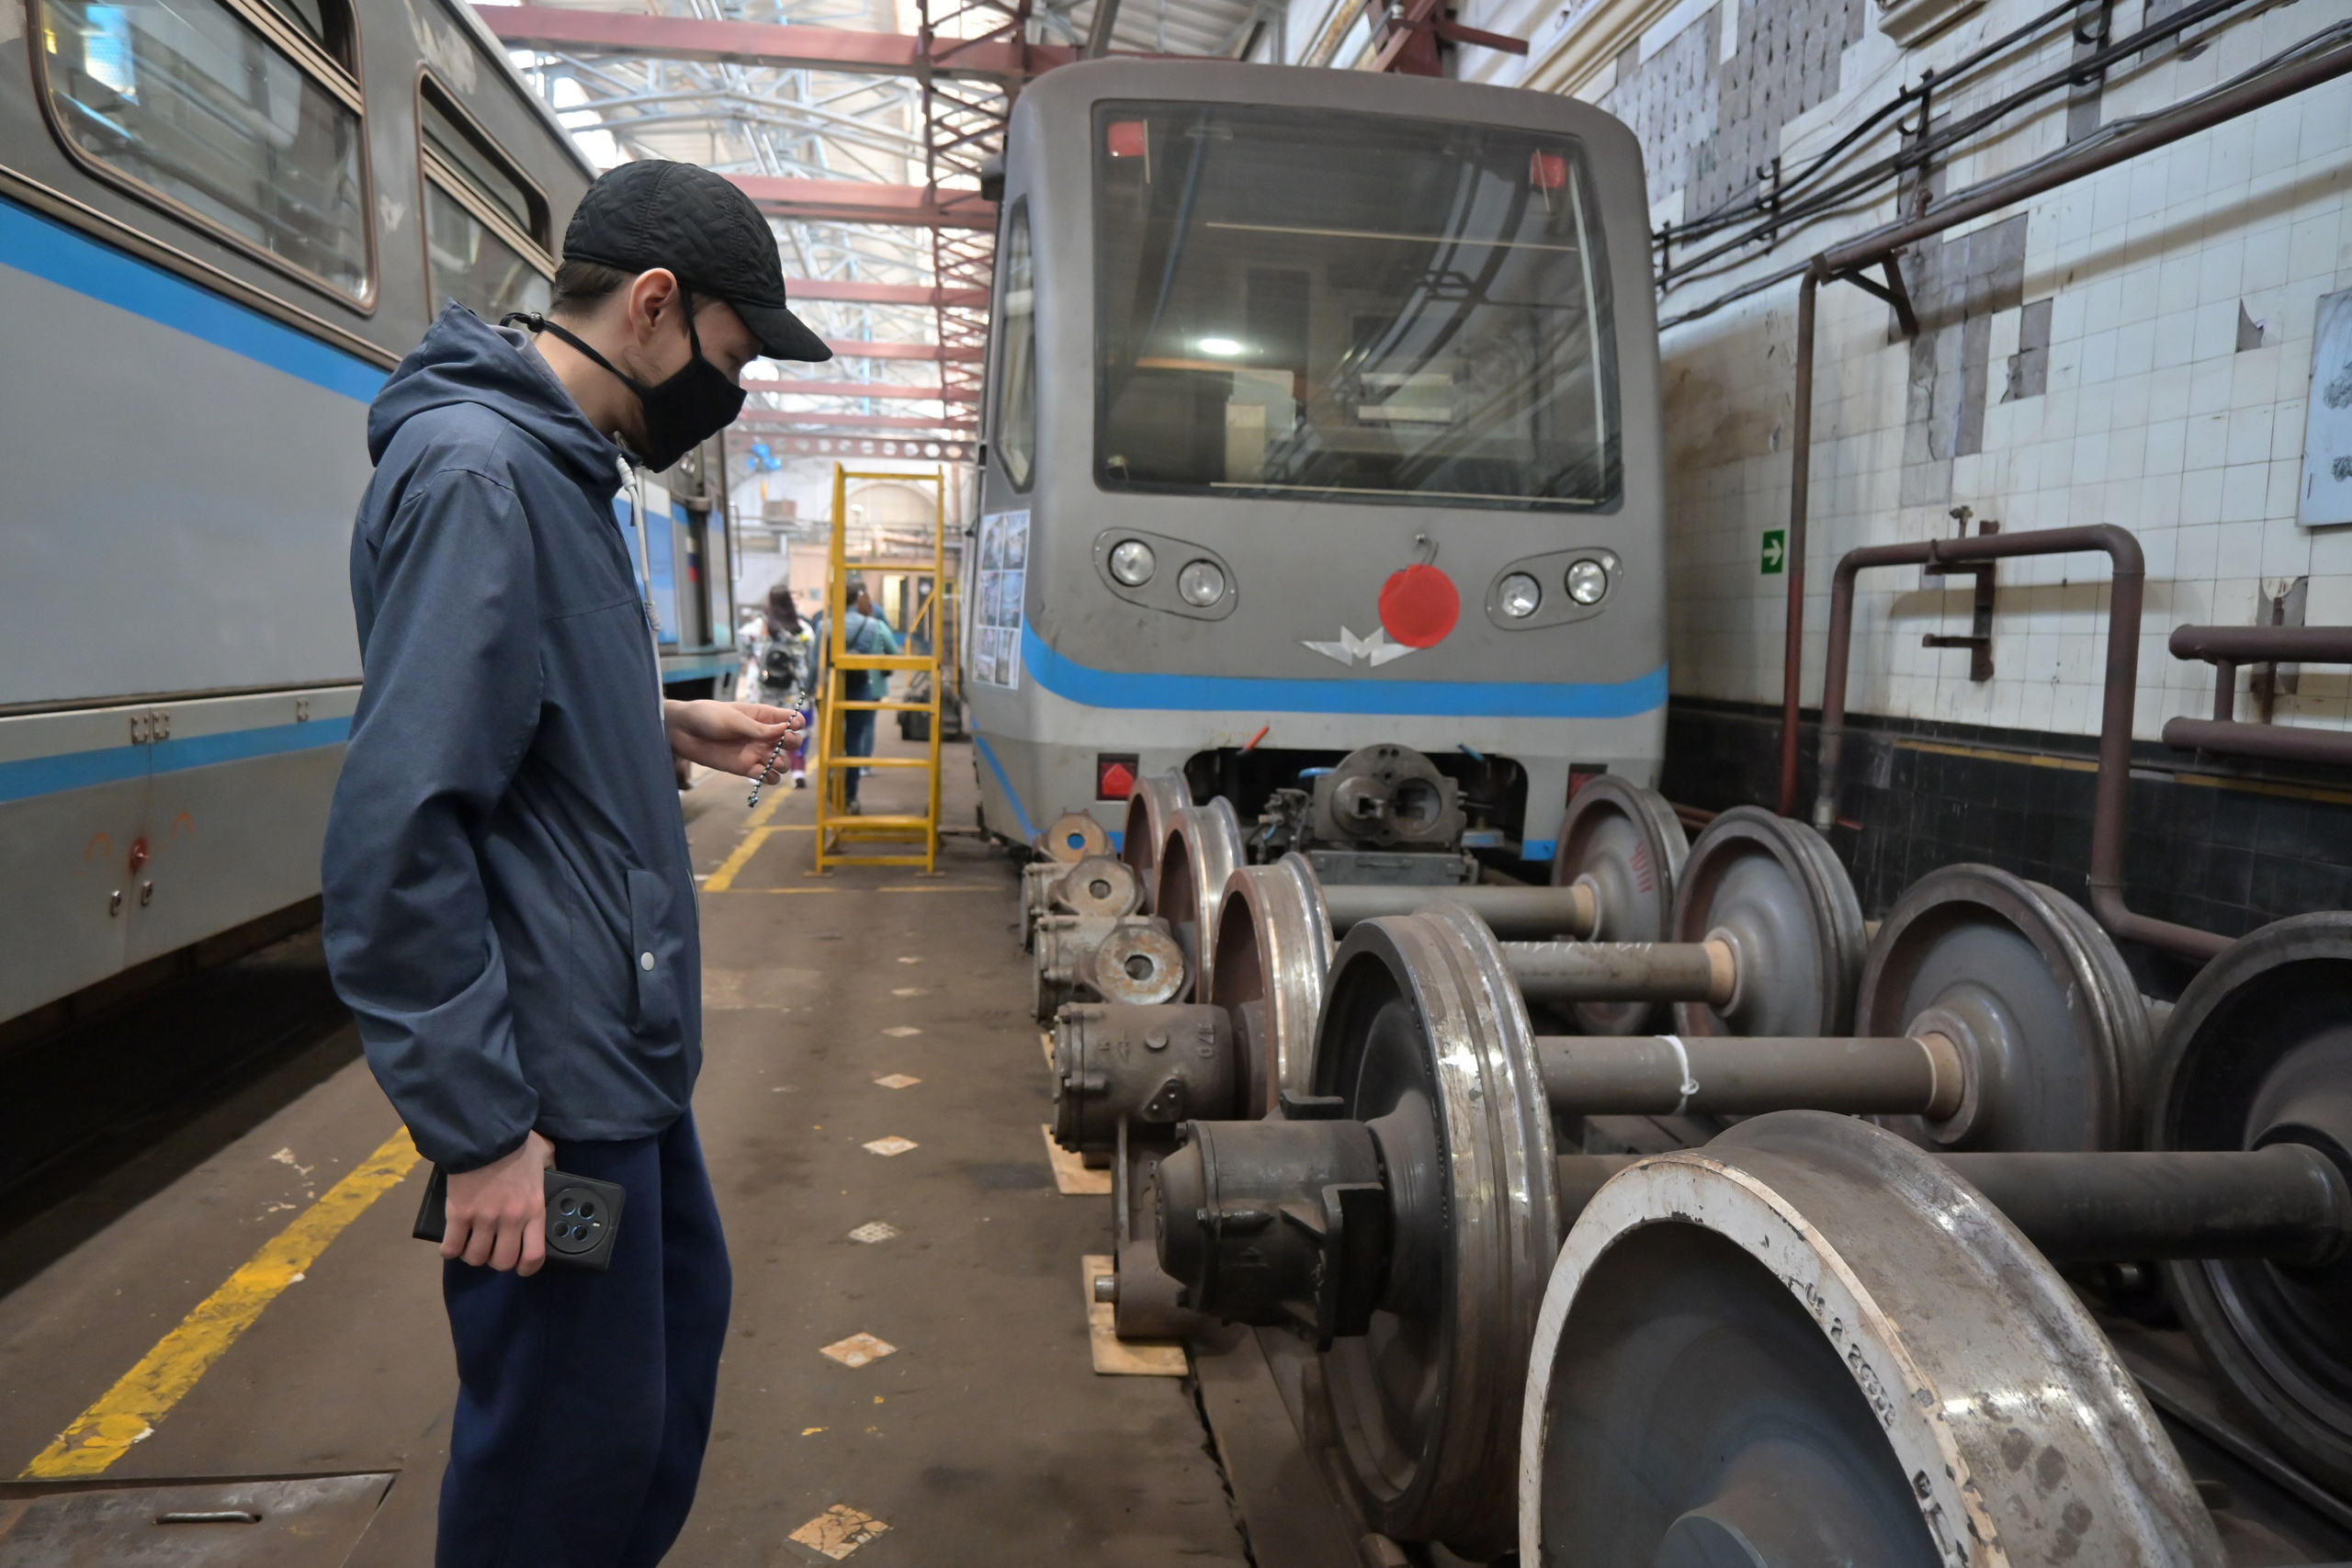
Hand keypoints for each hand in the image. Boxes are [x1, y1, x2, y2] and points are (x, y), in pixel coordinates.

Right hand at [444, 1130, 555, 1274]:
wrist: (484, 1133)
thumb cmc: (516, 1142)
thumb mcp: (544, 1154)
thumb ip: (551, 1169)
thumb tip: (553, 1174)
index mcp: (533, 1209)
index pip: (535, 1255)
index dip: (526, 1268)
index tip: (520, 1267)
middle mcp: (510, 1220)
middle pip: (503, 1261)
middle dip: (497, 1261)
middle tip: (492, 1250)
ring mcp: (483, 1218)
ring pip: (476, 1257)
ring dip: (472, 1255)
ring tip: (470, 1245)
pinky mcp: (459, 1213)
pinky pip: (452, 1246)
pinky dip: (450, 1250)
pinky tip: (451, 1244)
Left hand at [664, 699, 802, 781]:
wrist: (682, 732)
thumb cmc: (707, 717)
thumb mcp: (734, 719)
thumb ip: (758, 728)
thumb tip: (785, 730)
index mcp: (761, 716)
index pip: (789, 719)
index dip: (795, 723)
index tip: (792, 726)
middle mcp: (762, 735)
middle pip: (789, 742)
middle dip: (792, 744)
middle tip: (782, 744)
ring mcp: (755, 752)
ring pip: (781, 762)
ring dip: (783, 763)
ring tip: (774, 762)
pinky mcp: (745, 768)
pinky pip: (765, 776)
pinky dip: (770, 778)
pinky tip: (764, 774)